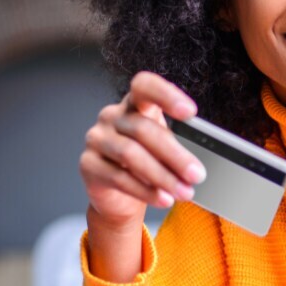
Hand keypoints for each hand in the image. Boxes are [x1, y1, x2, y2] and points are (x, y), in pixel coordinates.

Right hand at [79, 71, 206, 230]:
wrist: (120, 196)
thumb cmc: (146, 164)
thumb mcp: (164, 150)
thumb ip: (177, 146)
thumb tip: (197, 162)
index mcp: (134, 104)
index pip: (144, 86)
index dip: (166, 95)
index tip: (190, 112)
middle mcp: (112, 116)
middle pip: (143, 129)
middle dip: (175, 155)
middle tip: (196, 174)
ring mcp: (97, 139)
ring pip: (130, 154)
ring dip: (162, 176)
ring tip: (184, 191)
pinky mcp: (88, 164)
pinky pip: (119, 178)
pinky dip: (145, 191)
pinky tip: (163, 199)